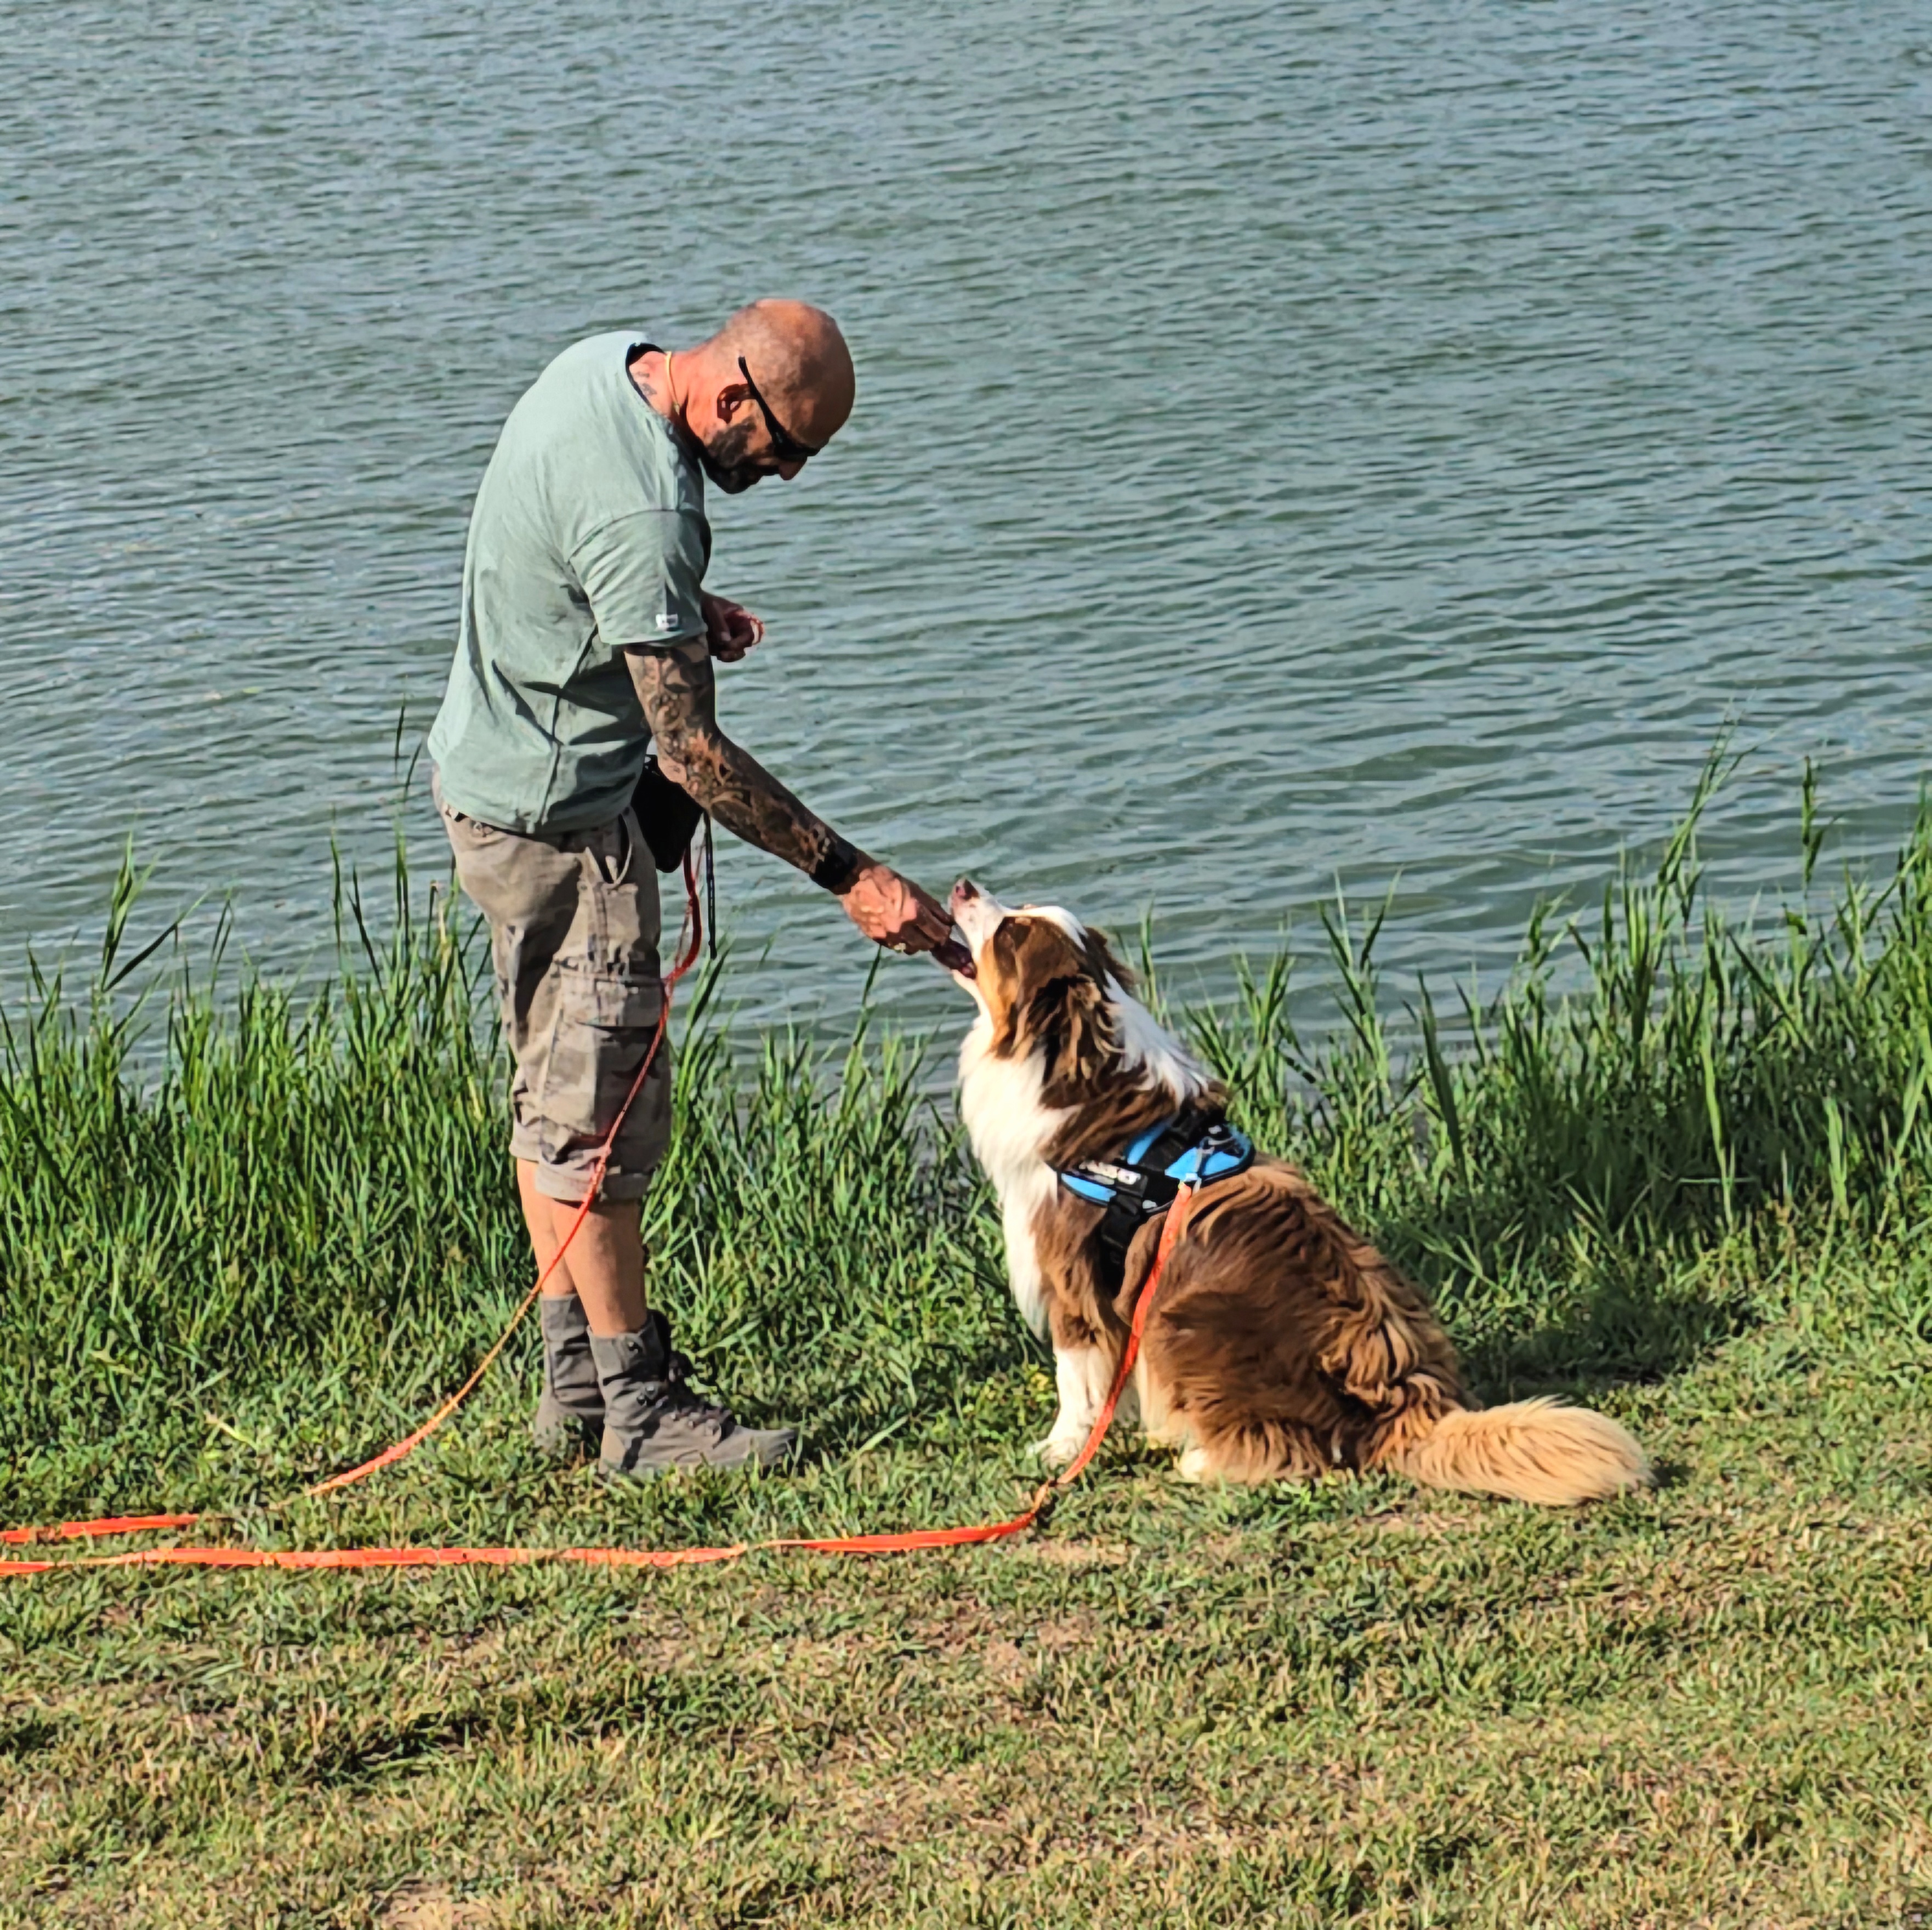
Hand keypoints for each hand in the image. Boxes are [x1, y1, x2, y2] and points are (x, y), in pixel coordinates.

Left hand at [701, 592, 762, 662]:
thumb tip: (726, 641)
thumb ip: (719, 624)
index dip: (741, 642)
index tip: (728, 645)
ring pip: (736, 651)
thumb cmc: (705, 601)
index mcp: (741, 618)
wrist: (691, 602)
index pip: (749, 634)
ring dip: (727, 655)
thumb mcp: (712, 609)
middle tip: (721, 655)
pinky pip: (726, 652)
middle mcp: (738, 628)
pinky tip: (712, 651)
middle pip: (744, 646)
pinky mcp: (722, 641)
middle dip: (734, 652)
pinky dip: (720, 654)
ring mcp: (731, 636)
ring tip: (716, 653)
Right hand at [838, 863, 955, 955]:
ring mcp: (888, 935)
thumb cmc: (886, 879)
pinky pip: (895, 946)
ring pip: (912, 948)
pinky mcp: (876, 938)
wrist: (854, 881)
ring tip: (916, 933)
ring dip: (918, 943)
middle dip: (933, 939)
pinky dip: (901, 942)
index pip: (939, 932)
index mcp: (914, 913)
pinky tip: (900, 932)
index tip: (945, 929)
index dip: (945, 932)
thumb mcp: (913, 888)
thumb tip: (945, 919)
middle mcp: (903, 928)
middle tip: (933, 933)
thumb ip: (929, 906)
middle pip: (928, 944)